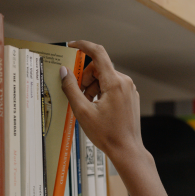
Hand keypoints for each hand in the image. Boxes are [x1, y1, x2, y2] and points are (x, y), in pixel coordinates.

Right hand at [61, 40, 145, 159]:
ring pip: (105, 78)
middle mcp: (125, 82)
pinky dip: (101, 93)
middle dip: (85, 78)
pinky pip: (112, 87)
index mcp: (114, 82)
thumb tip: (64, 71)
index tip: (72, 46)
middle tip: (78, 95)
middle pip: (99, 68)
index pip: (98, 53)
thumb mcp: (82, 111)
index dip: (83, 46)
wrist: (127, 149)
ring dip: (92, 87)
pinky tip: (96, 108)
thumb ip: (71, 88)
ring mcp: (129, 89)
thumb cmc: (107, 134)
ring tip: (87, 106)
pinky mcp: (130, 97)